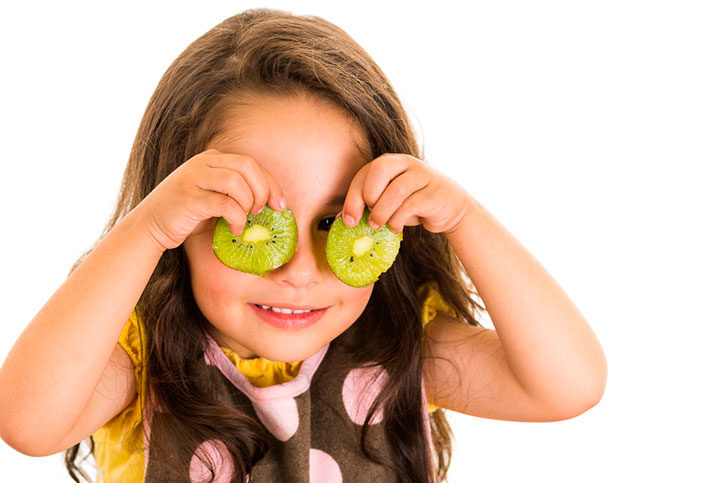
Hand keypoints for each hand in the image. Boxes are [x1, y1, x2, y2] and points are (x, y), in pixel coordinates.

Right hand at [135, 149, 286, 249]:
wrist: (149, 226)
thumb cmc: (186, 215)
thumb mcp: (213, 197)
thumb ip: (236, 193)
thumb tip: (270, 204)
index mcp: (211, 159)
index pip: (250, 163)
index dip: (271, 183)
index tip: (281, 204)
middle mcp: (202, 163)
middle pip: (247, 166)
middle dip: (263, 190)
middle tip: (262, 211)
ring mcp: (194, 178)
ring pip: (237, 182)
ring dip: (248, 203)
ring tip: (246, 219)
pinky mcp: (190, 198)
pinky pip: (225, 203)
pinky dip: (237, 217)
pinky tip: (235, 228)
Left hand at [341, 153, 469, 233]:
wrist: (450, 208)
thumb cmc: (413, 204)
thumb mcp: (388, 202)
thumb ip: (368, 205)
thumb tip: (341, 219)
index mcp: (389, 163)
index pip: (363, 174)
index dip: (352, 198)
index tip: (348, 221)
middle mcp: (405, 163)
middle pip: (379, 169)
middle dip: (369, 198)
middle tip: (370, 219)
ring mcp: (422, 175)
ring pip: (396, 189)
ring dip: (383, 212)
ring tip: (380, 225)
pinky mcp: (434, 192)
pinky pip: (411, 204)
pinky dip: (398, 220)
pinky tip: (396, 227)